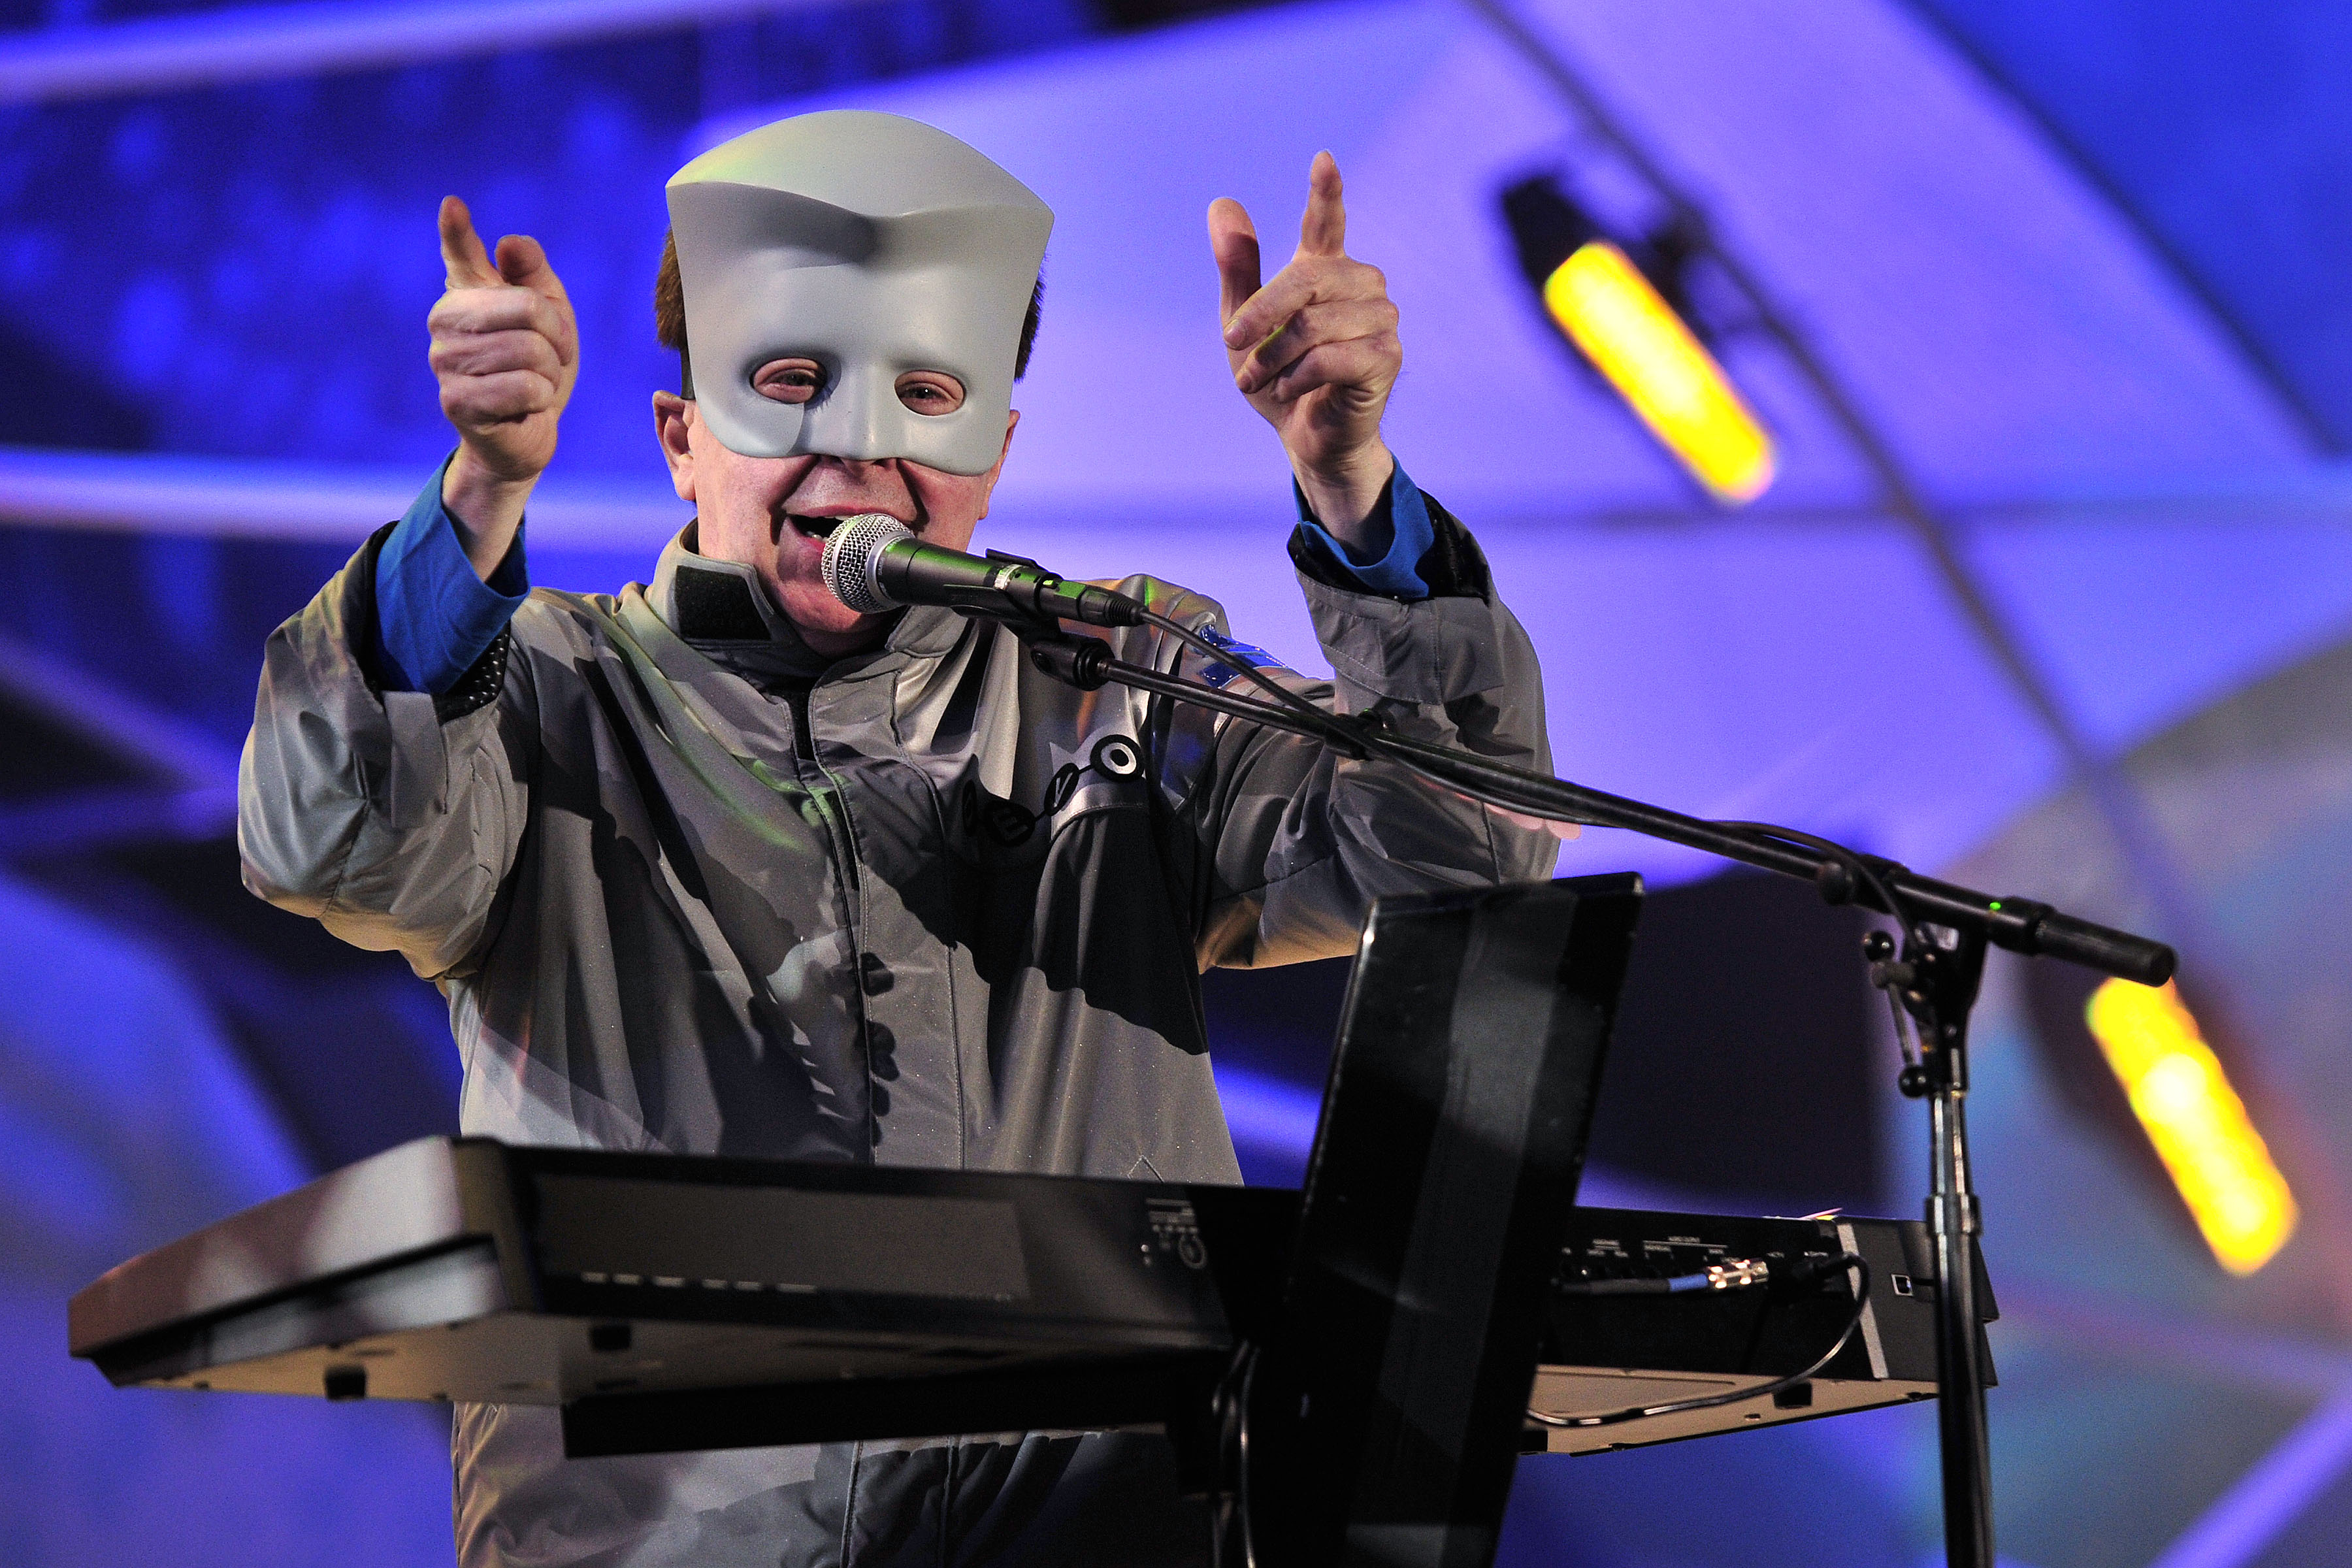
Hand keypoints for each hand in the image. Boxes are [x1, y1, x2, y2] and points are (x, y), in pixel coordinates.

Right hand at [426, 196, 577, 575]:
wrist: (526, 433)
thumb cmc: (538, 368)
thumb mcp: (550, 318)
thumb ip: (534, 277)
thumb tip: (509, 242)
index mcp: (466, 294)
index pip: (459, 254)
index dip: (457, 231)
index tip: (453, 205)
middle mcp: (446, 322)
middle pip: (528, 309)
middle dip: (556, 339)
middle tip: (548, 359)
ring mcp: (445, 360)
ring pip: (529, 351)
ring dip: (549, 373)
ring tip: (533, 384)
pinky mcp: (455, 400)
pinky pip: (523, 386)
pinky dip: (539, 399)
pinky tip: (523, 407)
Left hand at [1210, 153, 1401, 546]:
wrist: (1306, 439)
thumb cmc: (1278, 377)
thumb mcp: (1242, 325)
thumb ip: (1237, 269)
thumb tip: (1221, 203)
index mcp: (1325, 271)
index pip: (1327, 223)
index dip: (1326, 193)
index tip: (1322, 160)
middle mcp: (1361, 286)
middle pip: (1307, 279)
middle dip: (1262, 313)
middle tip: (1231, 345)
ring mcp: (1381, 320)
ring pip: (1315, 324)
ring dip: (1275, 358)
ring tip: (1262, 380)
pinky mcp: (1387, 358)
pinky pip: (1330, 357)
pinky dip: (1297, 378)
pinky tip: (1290, 391)